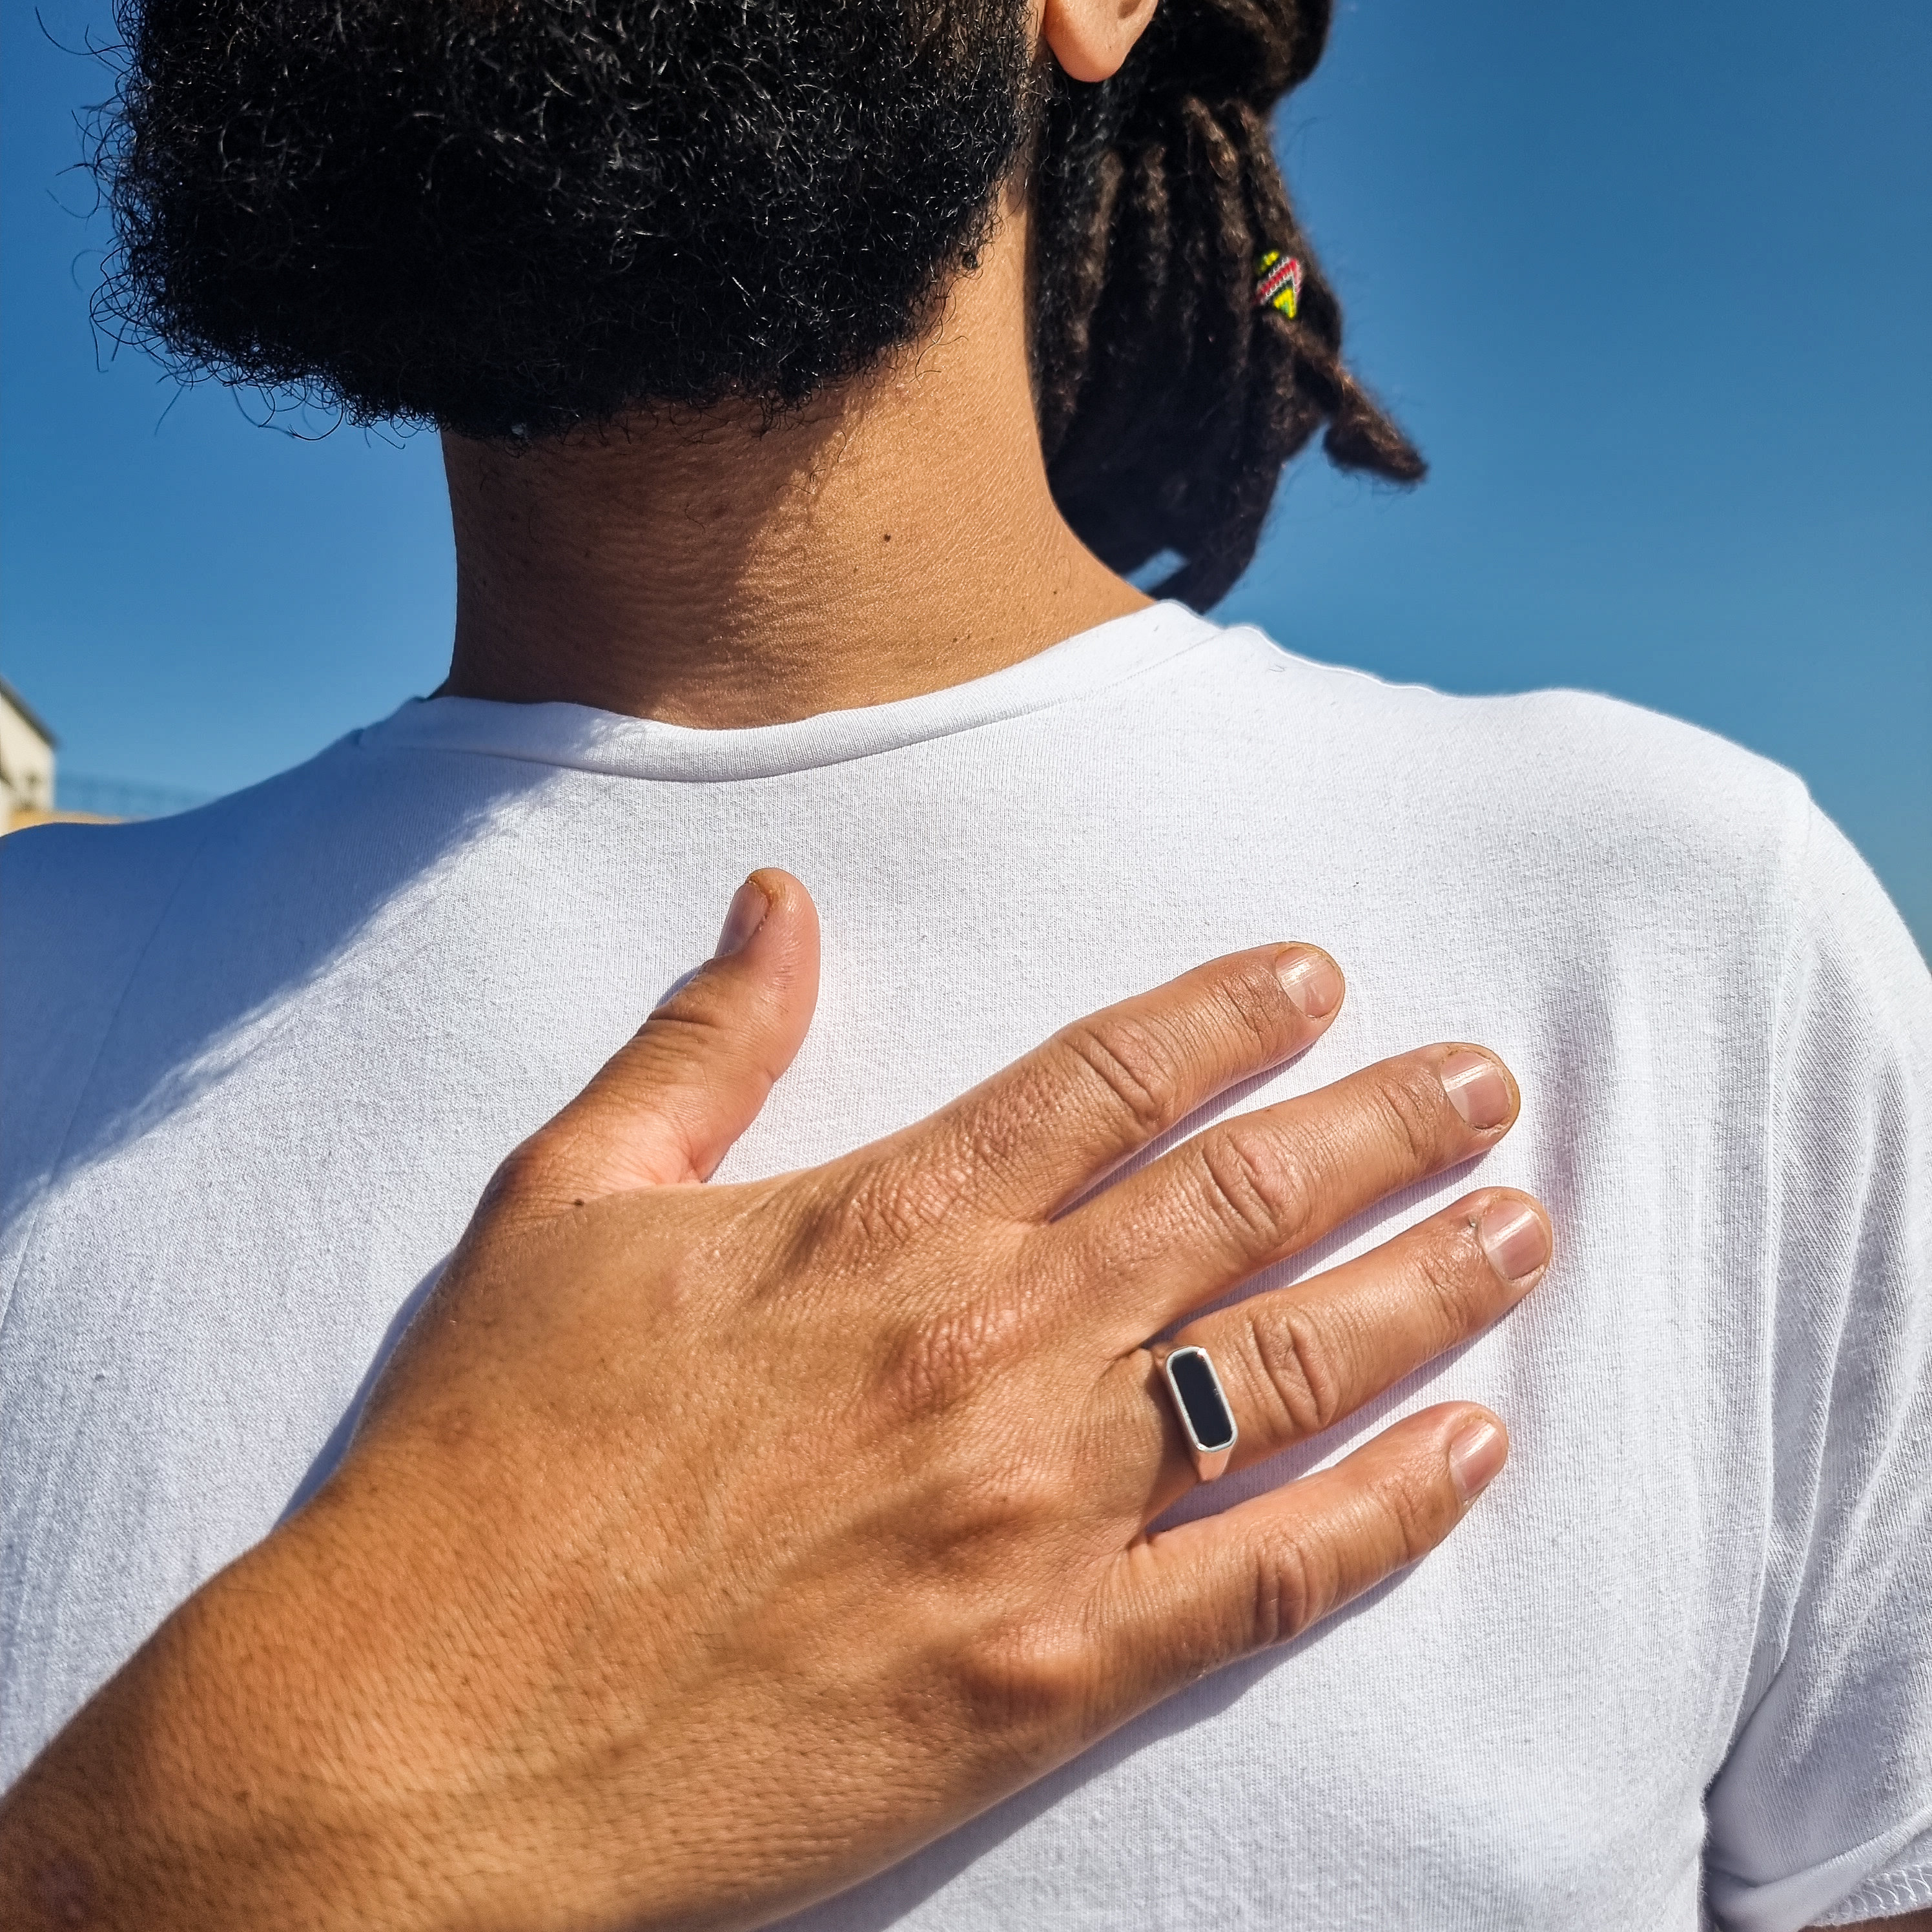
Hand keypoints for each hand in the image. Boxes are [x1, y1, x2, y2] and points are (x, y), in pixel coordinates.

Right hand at [0, 871, 1549, 1930]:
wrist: (429, 1733)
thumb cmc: (481, 1459)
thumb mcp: (566, 1204)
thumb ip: (701, 1046)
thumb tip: (776, 903)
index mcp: (878, 1222)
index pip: (1105, 1077)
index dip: (1226, 1014)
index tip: (1315, 976)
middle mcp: (987, 1344)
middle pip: (1237, 1198)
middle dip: (1381, 1126)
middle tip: (1482, 1083)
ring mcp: (1031, 1511)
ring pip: (1289, 1365)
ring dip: (1422, 1283)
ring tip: (1520, 1223)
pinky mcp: (1043, 1670)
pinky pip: (1265, 1576)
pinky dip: (1389, 1509)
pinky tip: (1472, 1448)